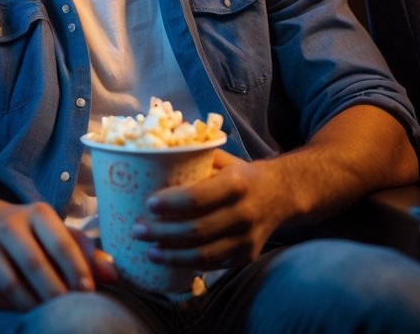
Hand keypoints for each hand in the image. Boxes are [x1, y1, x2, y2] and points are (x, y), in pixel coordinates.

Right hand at [0, 200, 115, 310]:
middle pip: (35, 266)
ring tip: (51, 313)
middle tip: (71, 309)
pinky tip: (27, 308)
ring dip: (36, 305)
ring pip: (12, 286)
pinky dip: (14, 308)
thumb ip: (88, 252)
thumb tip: (112, 276)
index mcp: (36, 213)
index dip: (77, 271)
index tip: (88, 291)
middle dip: (57, 293)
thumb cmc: (30, 230)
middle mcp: (8, 227)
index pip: (61, 244)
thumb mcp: (58, 230)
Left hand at [132, 151, 287, 269]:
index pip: (197, 198)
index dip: (170, 203)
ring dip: (172, 255)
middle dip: (162, 233)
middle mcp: (244, 213)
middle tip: (137, 230)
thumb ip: (193, 159)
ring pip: (204, 254)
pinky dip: (189, 265)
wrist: (282, 194)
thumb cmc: (241, 174)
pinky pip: (214, 265)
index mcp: (236, 185)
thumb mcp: (223, 160)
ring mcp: (247, 239)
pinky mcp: (247, 256)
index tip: (148, 204)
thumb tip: (153, 154)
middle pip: (196, 230)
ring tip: (149, 251)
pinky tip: (169, 259)